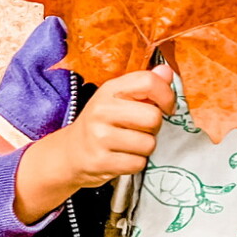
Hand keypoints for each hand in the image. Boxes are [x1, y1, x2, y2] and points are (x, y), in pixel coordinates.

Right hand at [13, 66, 174, 223]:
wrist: (69, 153)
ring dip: (144, 148)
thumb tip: (167, 72)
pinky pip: (138, 164)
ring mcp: (99, 137)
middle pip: (153, 117)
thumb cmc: (100, 124)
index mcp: (109, 90)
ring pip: (148, 144)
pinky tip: (121, 157)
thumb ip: (143, 85)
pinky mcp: (100, 161)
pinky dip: (135, 163)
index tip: (166, 107)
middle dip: (154, 127)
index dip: (167, 96)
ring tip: (128, 144)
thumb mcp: (117, 99)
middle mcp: (101, 110)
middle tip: (140, 129)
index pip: (148, 82)